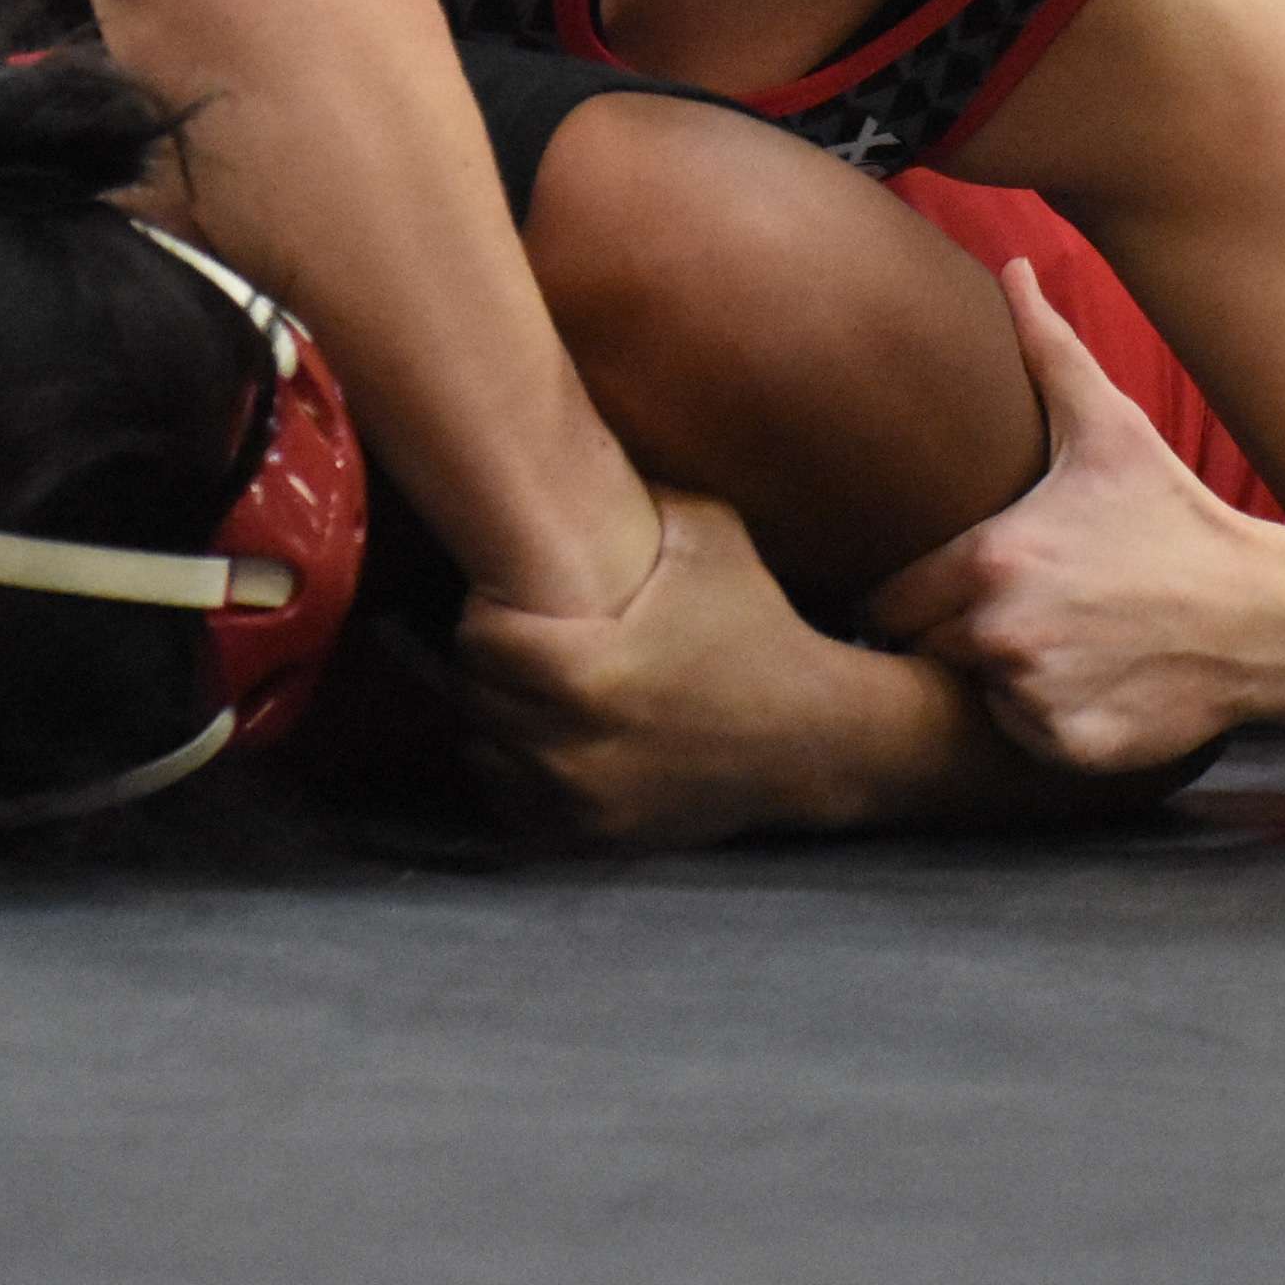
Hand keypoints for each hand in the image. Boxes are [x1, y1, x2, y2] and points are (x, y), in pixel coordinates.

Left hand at [457, 490, 872, 847]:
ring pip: (482, 752)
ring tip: (525, 685)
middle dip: (484, 663)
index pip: (475, 641)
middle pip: (471, 696)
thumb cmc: (757, 625)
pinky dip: (515, 770)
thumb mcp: (708, 534)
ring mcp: (578, 799)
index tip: (506, 599)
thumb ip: (636, 494)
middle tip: (516, 636)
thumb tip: (569, 448)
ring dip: (493, 718)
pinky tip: (543, 736)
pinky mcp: (590, 836)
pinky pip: (510, 801)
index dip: (483, 614)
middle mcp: (571, 744)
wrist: (812, 740)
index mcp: (587, 670)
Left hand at [865, 263, 1284, 776]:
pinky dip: (1044, 719)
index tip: (958, 583)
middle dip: (955, 634)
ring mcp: (1036, 697)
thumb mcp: (1111, 428)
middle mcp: (1002, 634)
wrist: (1270, 616)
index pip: (890, 600)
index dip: (915, 595)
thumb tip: (1016, 268)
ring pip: (972, 695)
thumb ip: (1046, 348)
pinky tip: (1092, 679)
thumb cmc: (1179, 518)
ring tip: (1063, 639)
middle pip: (925, 651)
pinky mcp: (1070, 747)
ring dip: (999, 677)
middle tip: (1023, 608)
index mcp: (991, 559)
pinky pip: (1020, 737)